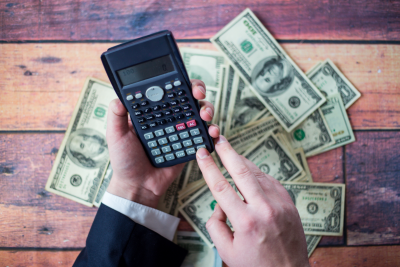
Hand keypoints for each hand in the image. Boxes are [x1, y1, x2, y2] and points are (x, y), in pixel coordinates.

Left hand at [106, 79, 219, 207]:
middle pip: (188, 96)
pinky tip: (211, 132)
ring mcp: (181, 130)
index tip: (181, 80)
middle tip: (197, 93)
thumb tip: (119, 97)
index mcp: (152, 112)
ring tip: (205, 116)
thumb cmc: (125, 161)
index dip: (176, 81)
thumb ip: (116, 116)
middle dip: (197, 89)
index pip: (166, 89)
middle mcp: (168, 117)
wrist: (139, 186)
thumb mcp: (116, 136)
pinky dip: (211, 131)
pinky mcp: (189, 144)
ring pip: (199, 112)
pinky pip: (203, 134)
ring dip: (207, 108)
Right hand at [196, 136, 309, 266]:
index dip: (208, 167)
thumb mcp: (227, 251)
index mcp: (246, 221)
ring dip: (243, 162)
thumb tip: (219, 205)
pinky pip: (271, 181)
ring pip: (258, 174)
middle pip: (242, 171)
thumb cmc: (257, 266)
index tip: (202, 154)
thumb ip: (216, 225)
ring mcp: (280, 204)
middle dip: (228, 152)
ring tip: (231, 154)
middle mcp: (264, 209)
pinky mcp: (289, 204)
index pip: (221, 186)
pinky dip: (258, 175)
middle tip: (219, 138)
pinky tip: (250, 173)